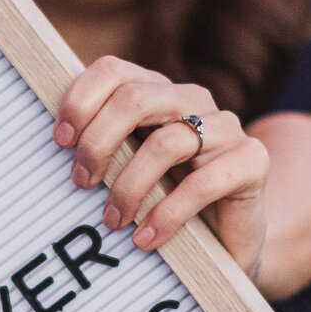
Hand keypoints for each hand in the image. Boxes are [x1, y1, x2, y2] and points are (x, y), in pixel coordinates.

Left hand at [54, 56, 269, 277]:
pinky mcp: (252, 162)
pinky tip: (146, 239)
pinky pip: (202, 183)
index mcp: (159, 91)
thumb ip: (103, 146)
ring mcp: (227, 127)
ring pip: (166, 143)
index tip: (60, 142)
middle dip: (98, 143)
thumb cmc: (167, 201)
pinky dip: (166, 214)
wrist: (228, 241)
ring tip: (113, 221)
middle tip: (81, 183)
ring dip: (129, 187)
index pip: (113, 70)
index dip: (80, 101)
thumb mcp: (129, 168)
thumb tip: (57, 142)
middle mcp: (194, 99)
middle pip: (135, 99)